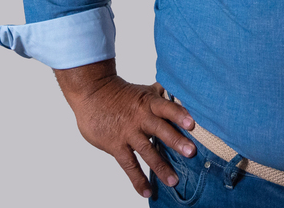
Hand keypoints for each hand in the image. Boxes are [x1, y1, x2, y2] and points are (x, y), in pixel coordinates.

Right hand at [54, 60, 195, 198]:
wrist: (92, 94)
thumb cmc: (121, 94)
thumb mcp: (143, 91)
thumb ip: (162, 96)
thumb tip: (182, 94)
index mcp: (149, 103)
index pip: (166, 107)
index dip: (178, 114)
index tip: (191, 124)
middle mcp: (140, 118)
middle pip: (160, 129)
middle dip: (176, 140)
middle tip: (191, 152)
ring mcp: (128, 133)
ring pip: (146, 150)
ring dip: (160, 166)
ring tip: (173, 181)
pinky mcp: (116, 146)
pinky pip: (128, 165)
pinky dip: (137, 179)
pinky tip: (146, 191)